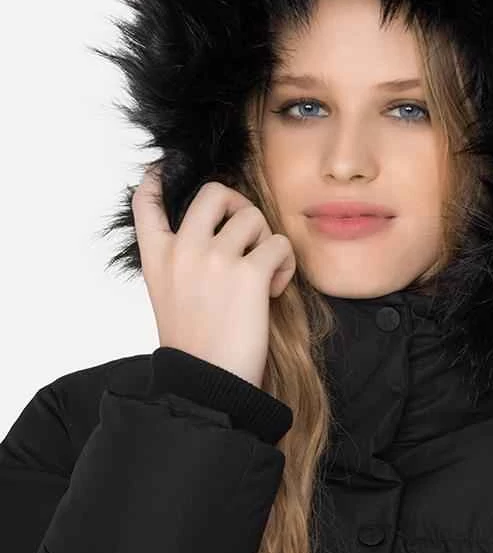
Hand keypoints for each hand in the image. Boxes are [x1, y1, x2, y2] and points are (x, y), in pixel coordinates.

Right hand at [131, 165, 295, 387]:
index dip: (159, 179)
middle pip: (215, 192)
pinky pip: (279, 245)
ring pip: (254, 217)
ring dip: (267, 243)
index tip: (164, 169)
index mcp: (157, 258)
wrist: (207, 383)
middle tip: (247, 236)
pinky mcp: (247, 271)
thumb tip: (211, 234)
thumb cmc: (197, 345)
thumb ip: (180, 262)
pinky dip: (284, 266)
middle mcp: (182, 249)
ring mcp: (214, 257)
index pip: (148, 202)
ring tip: (262, 276)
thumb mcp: (170, 297)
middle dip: (239, 206)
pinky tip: (273, 290)